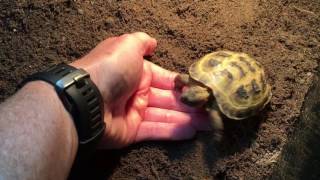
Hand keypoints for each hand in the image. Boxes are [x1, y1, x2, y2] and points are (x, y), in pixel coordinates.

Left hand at [71, 32, 209, 148]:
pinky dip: (173, 131)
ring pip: (165, 116)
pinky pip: (155, 130)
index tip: (202, 90)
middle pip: (168, 99)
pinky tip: (192, 132)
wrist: (87, 98)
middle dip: (189, 104)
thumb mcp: (128, 45)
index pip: (166, 78)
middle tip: (210, 110)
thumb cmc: (111, 68)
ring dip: (187, 119)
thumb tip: (153, 43)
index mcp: (137, 71)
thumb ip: (142, 42)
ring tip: (208, 123)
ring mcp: (134, 112)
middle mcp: (136, 91)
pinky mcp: (131, 131)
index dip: (183, 85)